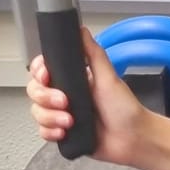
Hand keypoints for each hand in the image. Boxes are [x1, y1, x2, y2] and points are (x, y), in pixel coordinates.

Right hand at [26, 28, 146, 165]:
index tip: (46, 75)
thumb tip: (81, 29)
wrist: (135, 139)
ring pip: (37, 112)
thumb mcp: (109, 77)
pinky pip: (43, 131)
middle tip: (64, 102)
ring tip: (70, 121)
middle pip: (35, 90)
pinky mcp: (64, 134)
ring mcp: (63, 115)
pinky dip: (50, 132)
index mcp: (73, 80)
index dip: (39, 72)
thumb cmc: (126, 110)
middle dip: (45, 97)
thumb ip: (93, 54)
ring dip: (49, 117)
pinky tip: (64, 132)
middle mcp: (65, 96)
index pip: (42, 70)